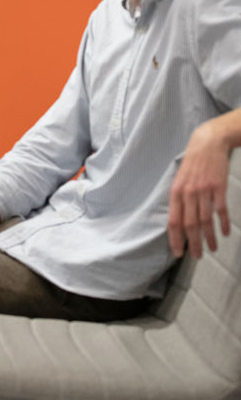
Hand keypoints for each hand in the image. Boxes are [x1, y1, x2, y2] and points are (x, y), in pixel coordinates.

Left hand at [168, 119, 231, 258]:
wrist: (207, 143)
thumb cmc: (192, 164)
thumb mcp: (179, 179)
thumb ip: (179, 200)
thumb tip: (178, 223)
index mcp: (176, 191)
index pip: (174, 220)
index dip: (176, 239)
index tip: (178, 253)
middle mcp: (188, 192)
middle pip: (190, 224)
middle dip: (193, 244)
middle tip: (197, 256)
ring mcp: (204, 189)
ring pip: (206, 220)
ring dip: (210, 238)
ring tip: (212, 248)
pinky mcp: (219, 186)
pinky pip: (221, 210)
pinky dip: (223, 223)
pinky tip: (225, 233)